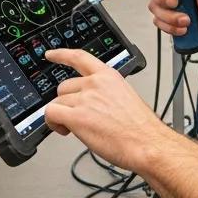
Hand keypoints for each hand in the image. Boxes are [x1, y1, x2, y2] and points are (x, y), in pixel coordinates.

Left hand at [43, 48, 174, 173]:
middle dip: (67, 103)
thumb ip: (106, 94)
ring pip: (57, 102)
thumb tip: (93, 103)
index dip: (62, 55)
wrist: (147, 143)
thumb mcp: (126, 98)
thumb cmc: (141, 128)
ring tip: (74, 128)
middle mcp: (95, 84)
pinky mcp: (77, 117)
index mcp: (108, 76)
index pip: (80, 57)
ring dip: (61, 116)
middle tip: (77, 118)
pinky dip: (52, 123)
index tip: (51, 55)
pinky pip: (51, 114)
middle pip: (64, 87)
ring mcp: (85, 99)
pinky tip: (64, 130)